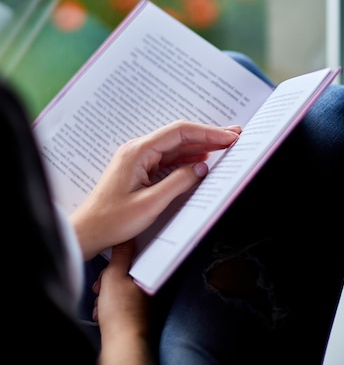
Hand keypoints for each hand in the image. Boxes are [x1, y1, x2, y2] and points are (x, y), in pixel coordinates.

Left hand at [70, 120, 240, 259]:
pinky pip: (168, 158)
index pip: (180, 132)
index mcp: (139, 151)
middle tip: (234, 136)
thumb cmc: (112, 220)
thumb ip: (179, 182)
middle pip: (180, 136)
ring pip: (176, 146)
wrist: (87, 232)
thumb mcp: (150, 204)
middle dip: (208, 135)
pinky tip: (203, 159)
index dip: (207, 133)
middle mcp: (139, 149)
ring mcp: (139, 158)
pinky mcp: (140, 169)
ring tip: (225, 145)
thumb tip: (202, 168)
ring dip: (200, 146)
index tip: (228, 137)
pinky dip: (188, 157)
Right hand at [93, 239, 155, 364]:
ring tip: (101, 304)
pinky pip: (116, 305)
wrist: (121, 343)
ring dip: (104, 295)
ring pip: (117, 290)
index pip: (132, 258)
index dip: (116, 262)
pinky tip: (101, 313)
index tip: (109, 267)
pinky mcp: (131, 316)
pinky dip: (106, 308)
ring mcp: (139, 304)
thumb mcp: (115, 275)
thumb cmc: (121, 313)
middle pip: (122, 275)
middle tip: (102, 287)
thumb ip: (121, 254)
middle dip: (107, 281)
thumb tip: (127, 237)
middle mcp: (146, 289)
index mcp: (146, 276)